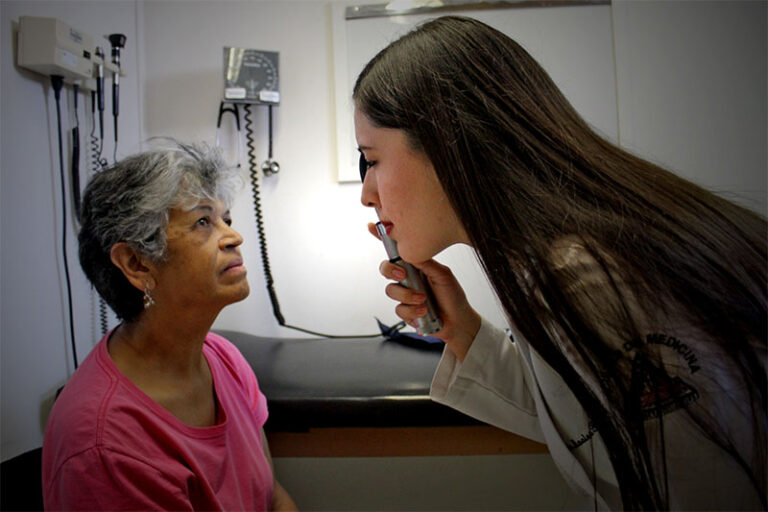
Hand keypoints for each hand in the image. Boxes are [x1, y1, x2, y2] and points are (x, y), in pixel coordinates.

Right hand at [369, 223, 479, 361]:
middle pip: (385, 268)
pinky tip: (424, 311)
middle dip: (390, 270)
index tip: (371, 226)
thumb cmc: (452, 296)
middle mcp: (408, 278)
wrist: (458, 321)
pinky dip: (412, 311)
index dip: (382, 238)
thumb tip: (411, 250)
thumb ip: (426, 263)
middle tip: (403, 275)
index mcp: (416, 265)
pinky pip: (399, 309)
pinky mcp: (405, 311)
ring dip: (407, 295)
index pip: (397, 250)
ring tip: (424, 299)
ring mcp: (405, 294)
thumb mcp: (443, 274)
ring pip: (391, 290)